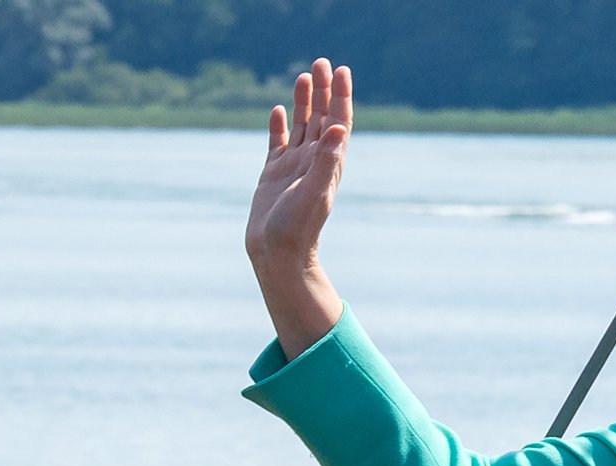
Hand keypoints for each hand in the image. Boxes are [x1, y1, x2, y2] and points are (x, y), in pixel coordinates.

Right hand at [246, 58, 351, 355]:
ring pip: (301, 126)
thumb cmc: (297, 228)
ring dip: (303, 102)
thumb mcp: (313, 192)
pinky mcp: (274, 175)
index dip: (341, 96)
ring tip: (304, 76)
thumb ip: (325, 160)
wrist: (277, 253)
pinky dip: (279, 125)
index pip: (337, 122)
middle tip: (322, 62)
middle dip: (323, 91)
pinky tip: (278, 110)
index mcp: (328, 164)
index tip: (342, 70)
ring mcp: (293, 167)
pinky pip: (278, 142)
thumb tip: (340, 128)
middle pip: (321, 118)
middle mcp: (313, 162)